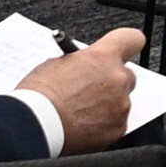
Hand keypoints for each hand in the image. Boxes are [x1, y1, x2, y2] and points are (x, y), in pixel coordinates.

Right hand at [22, 31, 143, 148]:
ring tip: (81, 112)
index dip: (126, 45)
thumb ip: (82, 62)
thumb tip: (86, 65)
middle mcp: (118, 78)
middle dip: (112, 81)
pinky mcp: (119, 127)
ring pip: (121, 101)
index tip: (121, 51)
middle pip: (126, 75)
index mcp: (103, 56)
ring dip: (107, 105)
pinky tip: (83, 126)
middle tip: (91, 90)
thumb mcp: (57, 65)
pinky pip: (116, 122)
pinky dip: (103, 124)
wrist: (34, 126)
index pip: (132, 39)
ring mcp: (121, 104)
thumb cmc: (38, 96)